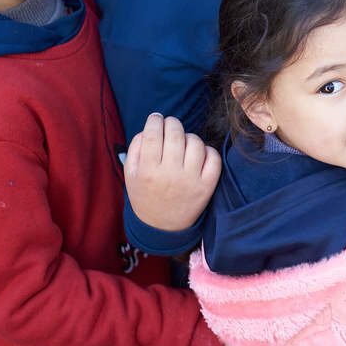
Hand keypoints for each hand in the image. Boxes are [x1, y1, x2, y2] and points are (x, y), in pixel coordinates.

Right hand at [124, 114, 220, 231]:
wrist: (162, 227)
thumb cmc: (145, 194)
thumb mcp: (131, 175)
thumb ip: (135, 149)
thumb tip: (149, 127)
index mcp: (148, 171)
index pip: (152, 135)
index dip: (155, 121)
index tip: (156, 119)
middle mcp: (170, 174)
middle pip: (175, 134)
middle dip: (172, 123)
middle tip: (169, 124)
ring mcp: (191, 180)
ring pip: (195, 143)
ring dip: (189, 136)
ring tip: (182, 142)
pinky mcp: (207, 186)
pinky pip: (214, 158)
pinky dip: (208, 150)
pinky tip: (198, 154)